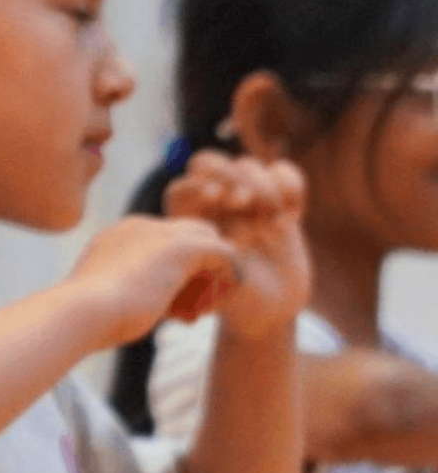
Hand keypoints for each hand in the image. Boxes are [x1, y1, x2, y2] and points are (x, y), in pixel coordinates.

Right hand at [65, 215, 239, 349]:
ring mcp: (162, 232)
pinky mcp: (185, 246)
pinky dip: (228, 278)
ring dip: (210, 280)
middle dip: (194, 275)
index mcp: (116, 237)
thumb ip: (125, 294)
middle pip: (186, 240)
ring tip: (201, 314)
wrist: (82, 312)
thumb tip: (146, 307)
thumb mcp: (104, 301)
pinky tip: (220, 305)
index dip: (170, 278)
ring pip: (207, 246)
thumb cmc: (85, 316)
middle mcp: (139, 226)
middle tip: (192, 312)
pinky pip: (225, 254)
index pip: (159, 246)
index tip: (169, 313)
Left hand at [164, 151, 309, 338]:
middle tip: (244, 202)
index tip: (215, 199)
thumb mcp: (214, 290)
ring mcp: (246, 201)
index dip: (195, 188)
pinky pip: (282, 171)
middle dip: (227, 177)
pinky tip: (292, 213)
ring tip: (271, 218)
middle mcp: (212, 208)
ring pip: (247, 164)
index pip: (179, 189)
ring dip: (261, 185)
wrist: (267, 310)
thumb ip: (211, 267)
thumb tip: (212, 244)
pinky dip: (290, 183)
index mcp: (188, 225)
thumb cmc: (233, 303)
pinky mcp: (279, 202)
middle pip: (207, 163)